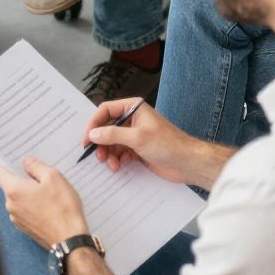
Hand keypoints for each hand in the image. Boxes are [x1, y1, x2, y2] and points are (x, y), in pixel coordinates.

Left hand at [0, 155, 88, 249]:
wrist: (70, 240)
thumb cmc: (62, 208)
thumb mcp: (53, 177)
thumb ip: (36, 166)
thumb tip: (26, 161)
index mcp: (13, 190)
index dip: (5, 162)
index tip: (16, 159)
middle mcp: (10, 205)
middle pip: (9, 184)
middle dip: (22, 177)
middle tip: (40, 174)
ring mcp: (16, 219)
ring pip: (18, 198)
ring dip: (29, 192)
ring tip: (48, 191)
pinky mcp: (25, 228)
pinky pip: (25, 210)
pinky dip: (33, 205)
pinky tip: (49, 205)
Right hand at [82, 97, 198, 184]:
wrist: (187, 163)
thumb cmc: (167, 144)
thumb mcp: (137, 138)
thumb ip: (112, 134)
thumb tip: (93, 134)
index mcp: (133, 108)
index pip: (106, 110)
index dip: (94, 123)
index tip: (87, 139)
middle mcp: (133, 120)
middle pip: (107, 128)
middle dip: (101, 142)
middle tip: (97, 156)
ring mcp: (135, 135)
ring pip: (113, 142)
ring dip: (109, 154)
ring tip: (111, 164)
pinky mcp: (138, 150)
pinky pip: (120, 153)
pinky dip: (118, 160)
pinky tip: (120, 166)